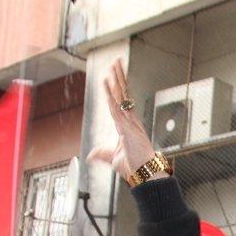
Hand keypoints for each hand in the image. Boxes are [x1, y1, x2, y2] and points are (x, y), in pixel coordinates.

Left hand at [87, 59, 157, 184]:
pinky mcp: (128, 127)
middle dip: (119, 77)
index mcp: (127, 125)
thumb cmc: (134, 167)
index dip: (117, 88)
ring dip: (117, 79)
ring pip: (122, 96)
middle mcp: (130, 120)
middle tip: (117, 61)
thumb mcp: (112, 159)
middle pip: (123, 94)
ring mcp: (130, 122)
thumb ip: (101, 154)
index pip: (121, 102)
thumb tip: (90, 155)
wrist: (145, 174)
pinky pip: (117, 107)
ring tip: (114, 64)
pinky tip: (108, 83)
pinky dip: (111, 95)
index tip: (114, 75)